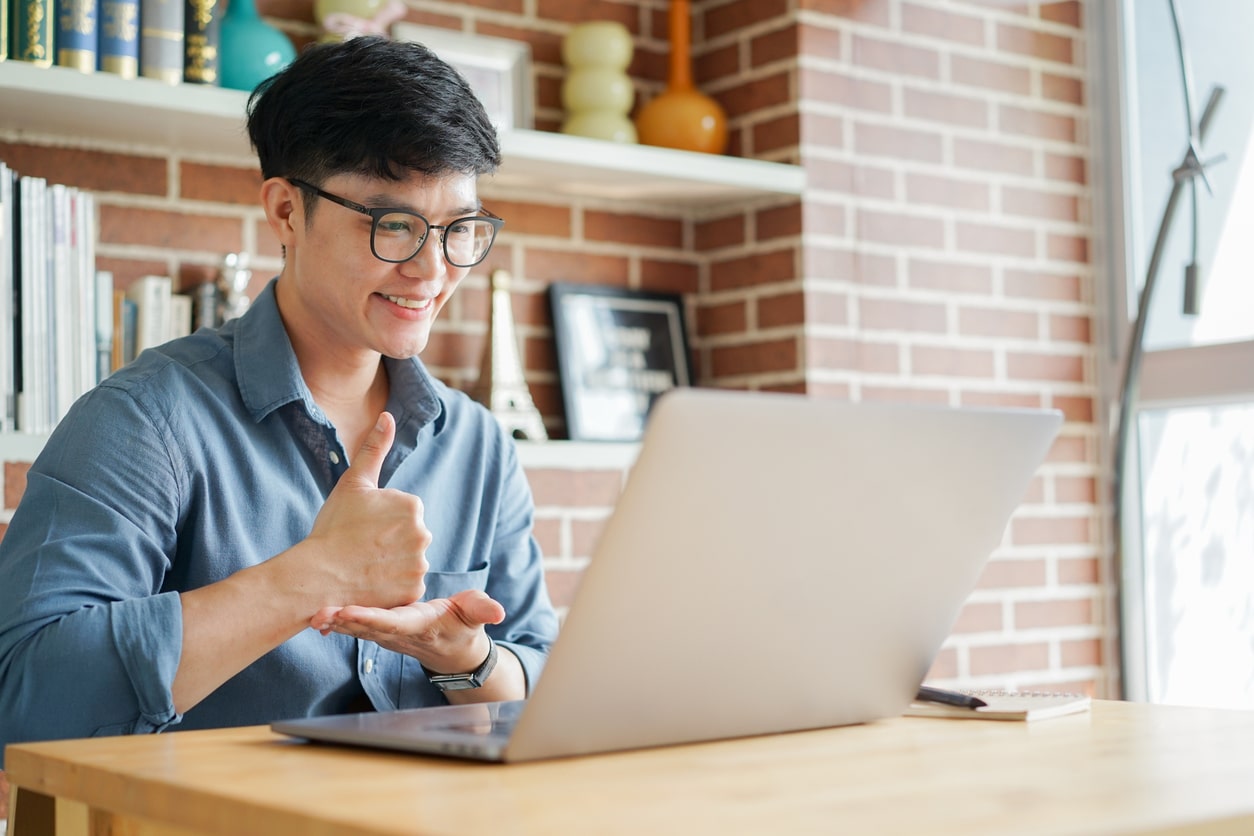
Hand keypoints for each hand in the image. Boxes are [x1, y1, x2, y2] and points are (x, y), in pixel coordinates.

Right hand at [302, 411, 430, 610]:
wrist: (317, 575)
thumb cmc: (333, 527)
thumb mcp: (353, 482)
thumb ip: (374, 448)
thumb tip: (388, 415)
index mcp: (412, 505)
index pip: (404, 512)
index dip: (381, 520)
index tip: (362, 527)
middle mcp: (423, 534)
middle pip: (410, 536)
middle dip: (390, 542)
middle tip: (362, 547)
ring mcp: (419, 564)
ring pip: (409, 561)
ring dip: (392, 564)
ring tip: (365, 565)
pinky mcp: (413, 590)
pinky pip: (407, 585)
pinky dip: (393, 586)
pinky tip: (372, 582)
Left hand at [310, 589, 505, 672]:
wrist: (452, 650)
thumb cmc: (463, 626)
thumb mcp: (476, 615)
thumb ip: (483, 609)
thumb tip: (498, 611)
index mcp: (418, 626)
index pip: (392, 622)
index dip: (371, 617)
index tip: (350, 611)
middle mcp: (397, 633)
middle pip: (366, 628)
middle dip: (342, 621)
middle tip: (319, 612)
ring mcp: (385, 634)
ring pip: (356, 629)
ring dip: (333, 623)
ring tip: (311, 613)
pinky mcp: (378, 630)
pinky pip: (354, 626)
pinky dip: (335, 622)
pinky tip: (315, 615)